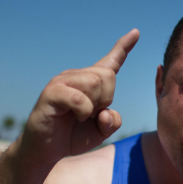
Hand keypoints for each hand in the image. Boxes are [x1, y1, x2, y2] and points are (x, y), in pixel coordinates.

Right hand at [20, 29, 139, 167]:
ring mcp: (61, 82)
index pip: (110, 61)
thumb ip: (112, 121)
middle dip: (107, 98)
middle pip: (107, 75)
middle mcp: (75, 76)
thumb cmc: (72, 136)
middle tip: (91, 113)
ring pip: (95, 82)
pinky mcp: (51, 93)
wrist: (46, 150)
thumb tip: (106, 112)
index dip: (124, 47)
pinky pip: (79, 97)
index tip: (136, 32)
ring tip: (80, 116)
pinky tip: (76, 117)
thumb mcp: (101, 131)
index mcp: (90, 82)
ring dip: (94, 106)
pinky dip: (83, 111)